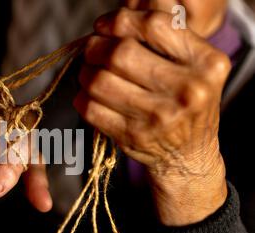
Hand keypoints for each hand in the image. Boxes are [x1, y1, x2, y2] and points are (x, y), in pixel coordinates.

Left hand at [74, 8, 230, 225]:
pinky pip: (91, 109)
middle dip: (95, 47)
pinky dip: (82, 98)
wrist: (189, 156)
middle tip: (91, 50)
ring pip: (100, 81)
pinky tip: (89, 95)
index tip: (104, 26)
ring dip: (85, 73)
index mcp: (206, 64)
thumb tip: (109, 25)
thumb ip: (164, 43)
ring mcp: (159, 117)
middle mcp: (187, 90)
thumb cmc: (186, 104)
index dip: (119, 20)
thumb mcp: (194, 68)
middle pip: (120, 53)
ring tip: (89, 73)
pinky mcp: (133, 137)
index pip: (154, 25)